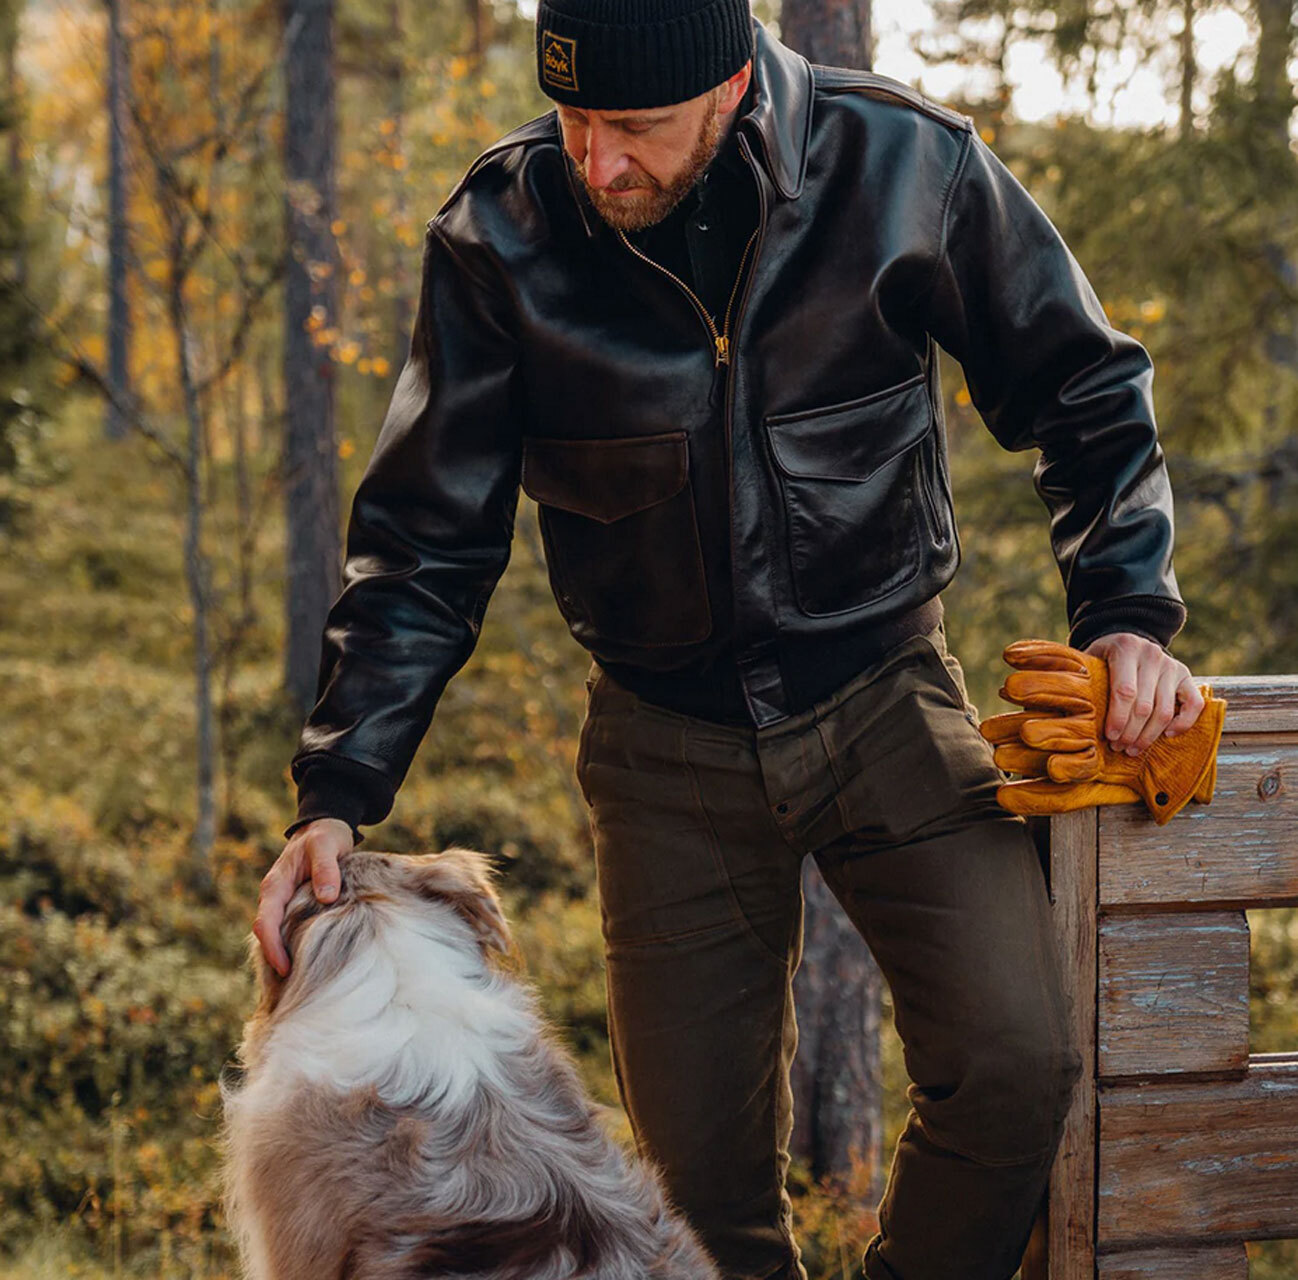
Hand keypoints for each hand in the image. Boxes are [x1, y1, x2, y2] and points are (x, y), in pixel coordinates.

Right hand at [253, 818, 352, 976]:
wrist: (324, 829)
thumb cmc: (324, 837)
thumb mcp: (326, 846)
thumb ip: (326, 869)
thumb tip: (327, 897)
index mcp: (275, 886)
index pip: (266, 923)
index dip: (272, 948)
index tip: (285, 969)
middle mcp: (275, 898)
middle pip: (267, 936)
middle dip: (275, 961)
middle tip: (292, 988)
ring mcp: (283, 904)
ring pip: (277, 936)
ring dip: (284, 957)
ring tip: (299, 984)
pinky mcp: (295, 908)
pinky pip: (289, 931)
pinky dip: (294, 947)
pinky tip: (308, 964)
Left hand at [1082, 632, 1204, 755]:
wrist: (1128, 637)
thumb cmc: (1103, 657)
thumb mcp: (1089, 659)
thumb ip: (1082, 679)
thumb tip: (1064, 710)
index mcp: (1126, 648)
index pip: (1125, 691)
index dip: (1117, 718)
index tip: (1108, 736)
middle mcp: (1152, 655)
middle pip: (1145, 706)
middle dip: (1130, 732)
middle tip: (1118, 747)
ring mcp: (1172, 666)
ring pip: (1166, 710)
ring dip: (1149, 735)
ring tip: (1133, 749)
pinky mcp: (1187, 676)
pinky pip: (1194, 704)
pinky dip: (1183, 723)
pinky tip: (1166, 736)